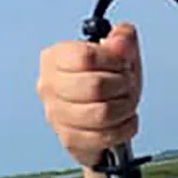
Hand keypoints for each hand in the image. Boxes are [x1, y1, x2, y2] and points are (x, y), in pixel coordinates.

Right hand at [36, 23, 143, 166]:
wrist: (105, 114)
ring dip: (125, 108)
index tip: (123, 63)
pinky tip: (125, 120)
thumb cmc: (107, 81)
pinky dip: (123, 128)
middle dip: (123, 86)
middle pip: (95, 86)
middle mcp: (49, 86)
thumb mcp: (119, 53)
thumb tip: (122, 42)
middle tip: (128, 85)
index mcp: (55, 58)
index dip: (113, 60)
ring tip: (127, 103)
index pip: (85, 57)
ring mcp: (56, 115)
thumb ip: (123, 38)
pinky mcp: (69, 139)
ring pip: (101, 114)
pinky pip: (104, 136)